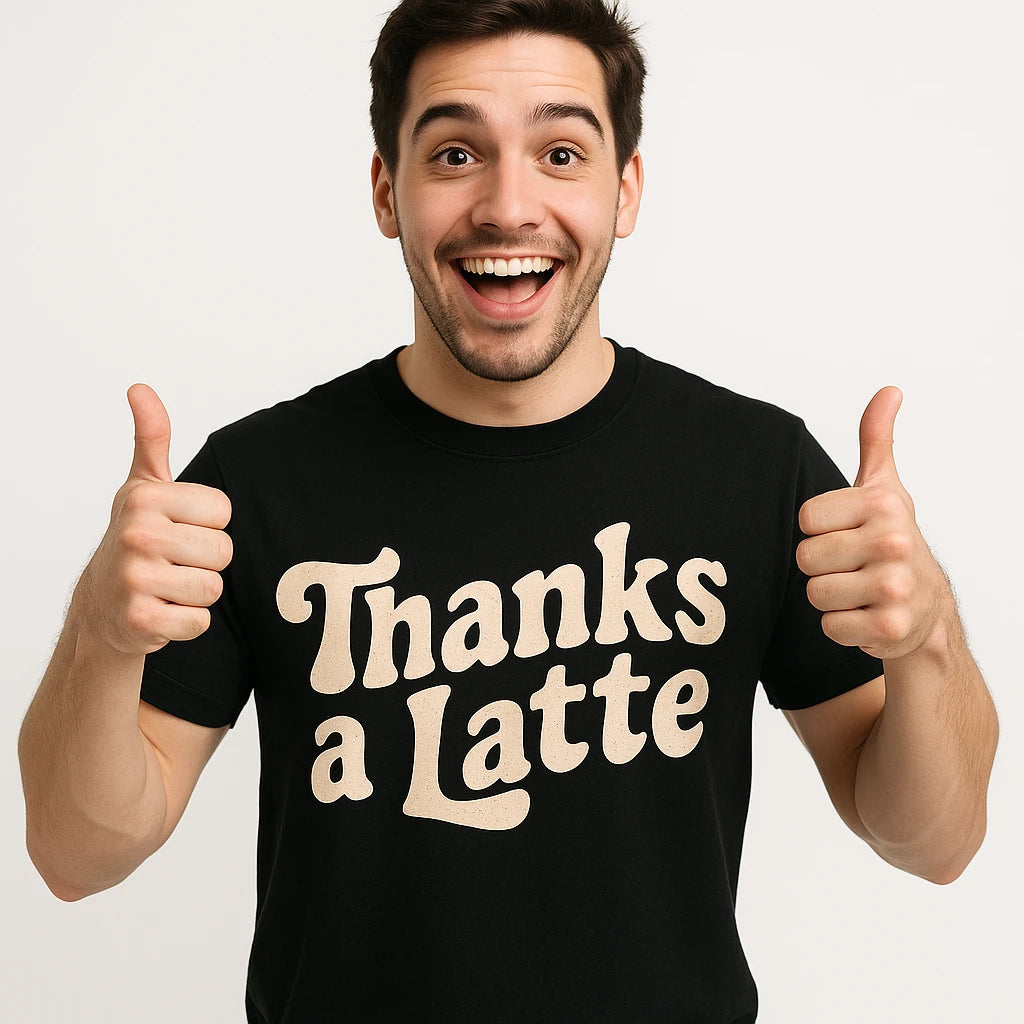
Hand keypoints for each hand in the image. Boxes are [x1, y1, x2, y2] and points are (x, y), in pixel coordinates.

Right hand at [75, 384, 232, 654]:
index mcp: (146, 498)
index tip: (179, 530)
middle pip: (223, 551)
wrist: (102, 605)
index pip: (224, 512)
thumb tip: (140, 388)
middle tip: (175, 563)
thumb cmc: (134, 539)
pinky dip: (189, 623)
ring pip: (215, 587)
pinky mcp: (141, 620)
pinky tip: (164, 612)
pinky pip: (201, 621)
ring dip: (198, 593)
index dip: (208, 525)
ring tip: (169, 586)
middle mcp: (138, 534)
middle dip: (206, 562)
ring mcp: (136, 579)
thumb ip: (152, 438)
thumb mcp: (143, 485)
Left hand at [796, 387, 948, 660]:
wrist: (926, 607)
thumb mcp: (884, 488)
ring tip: (858, 590)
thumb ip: (876, 439)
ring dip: (831, 597)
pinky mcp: (889, 628)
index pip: (805, 519)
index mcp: (883, 506)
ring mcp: (894, 588)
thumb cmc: (893, 543)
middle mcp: (893, 544)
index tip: (846, 533)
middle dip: (822, 566)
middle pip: (805, 558)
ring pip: (814, 593)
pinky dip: (841, 626)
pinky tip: (865, 615)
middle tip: (852, 566)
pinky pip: (829, 626)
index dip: (818, 530)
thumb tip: (888, 391)